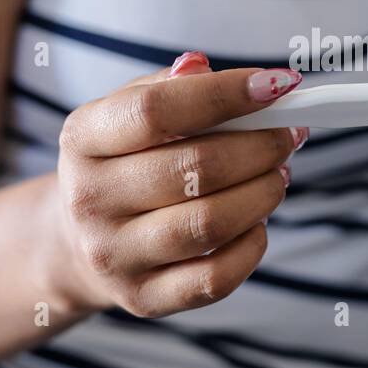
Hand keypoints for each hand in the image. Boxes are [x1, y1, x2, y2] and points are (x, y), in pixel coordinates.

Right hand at [54, 56, 303, 319]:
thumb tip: (205, 69)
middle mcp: (90, 199)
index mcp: (82, 139)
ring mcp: (115, 255)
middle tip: (289, 133)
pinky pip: (216, 278)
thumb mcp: (125, 114)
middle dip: (260, 145)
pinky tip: (258, 221)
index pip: (154, 110)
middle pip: (194, 168)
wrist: (77, 241)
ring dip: (263, 192)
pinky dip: (253, 245)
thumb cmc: (121, 162)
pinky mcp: (144, 299)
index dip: (224, 94)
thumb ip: (169, 88)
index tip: (278, 85)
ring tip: (279, 173)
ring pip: (210, 223)